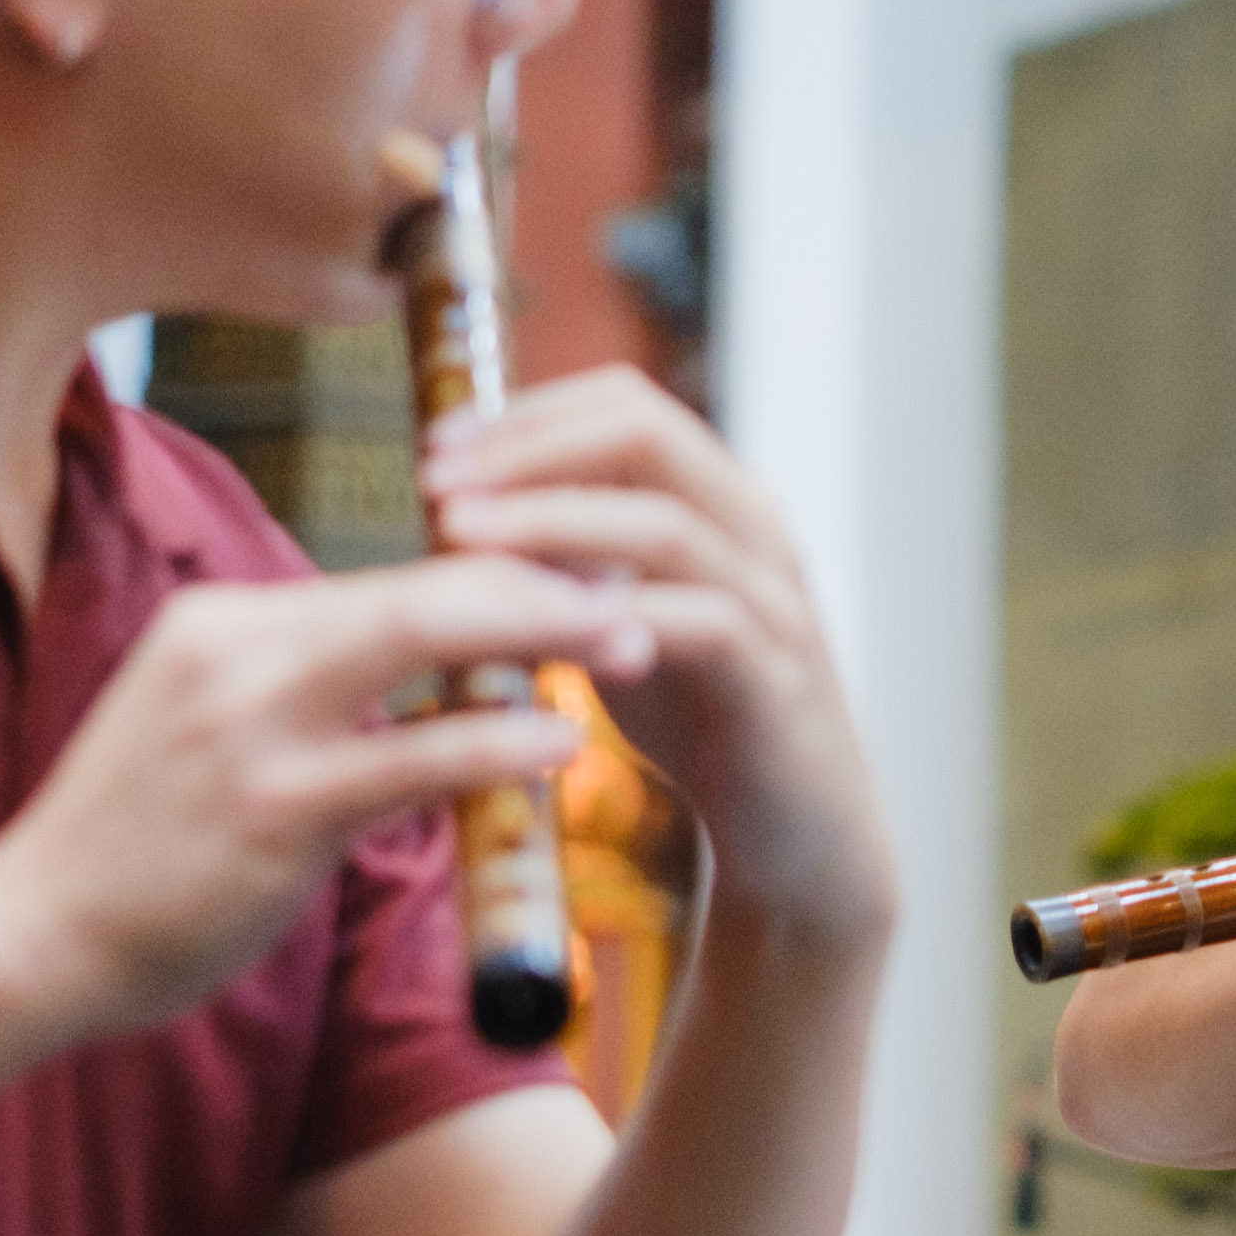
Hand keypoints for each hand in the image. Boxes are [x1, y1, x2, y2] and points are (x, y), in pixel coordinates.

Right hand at [0, 557, 607, 1041]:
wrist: (29, 938)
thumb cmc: (139, 849)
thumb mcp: (214, 730)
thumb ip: (306, 688)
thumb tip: (416, 668)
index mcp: (224, 622)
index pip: (391, 575)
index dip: (504, 569)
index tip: (594, 572)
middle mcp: (233, 649)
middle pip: (420, 583)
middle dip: (543, 578)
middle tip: (644, 581)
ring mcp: (248, 726)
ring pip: (421, 641)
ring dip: (543, 634)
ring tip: (637, 639)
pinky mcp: (269, 809)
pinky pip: (407, 757)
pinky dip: (496, 738)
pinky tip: (565, 738)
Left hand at [419, 368, 895, 943]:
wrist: (801, 830)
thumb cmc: (701, 715)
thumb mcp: (621, 616)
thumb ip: (565, 562)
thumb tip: (453, 514)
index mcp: (720, 500)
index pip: (625, 405)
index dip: (526, 413)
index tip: (435, 450)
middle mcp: (756, 532)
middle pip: (648, 432)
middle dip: (528, 448)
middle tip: (434, 482)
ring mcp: (775, 602)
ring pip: (666, 523)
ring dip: (550, 520)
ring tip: (459, 536)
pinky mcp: (779, 681)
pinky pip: (704, 624)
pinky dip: (618, 616)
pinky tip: (540, 628)